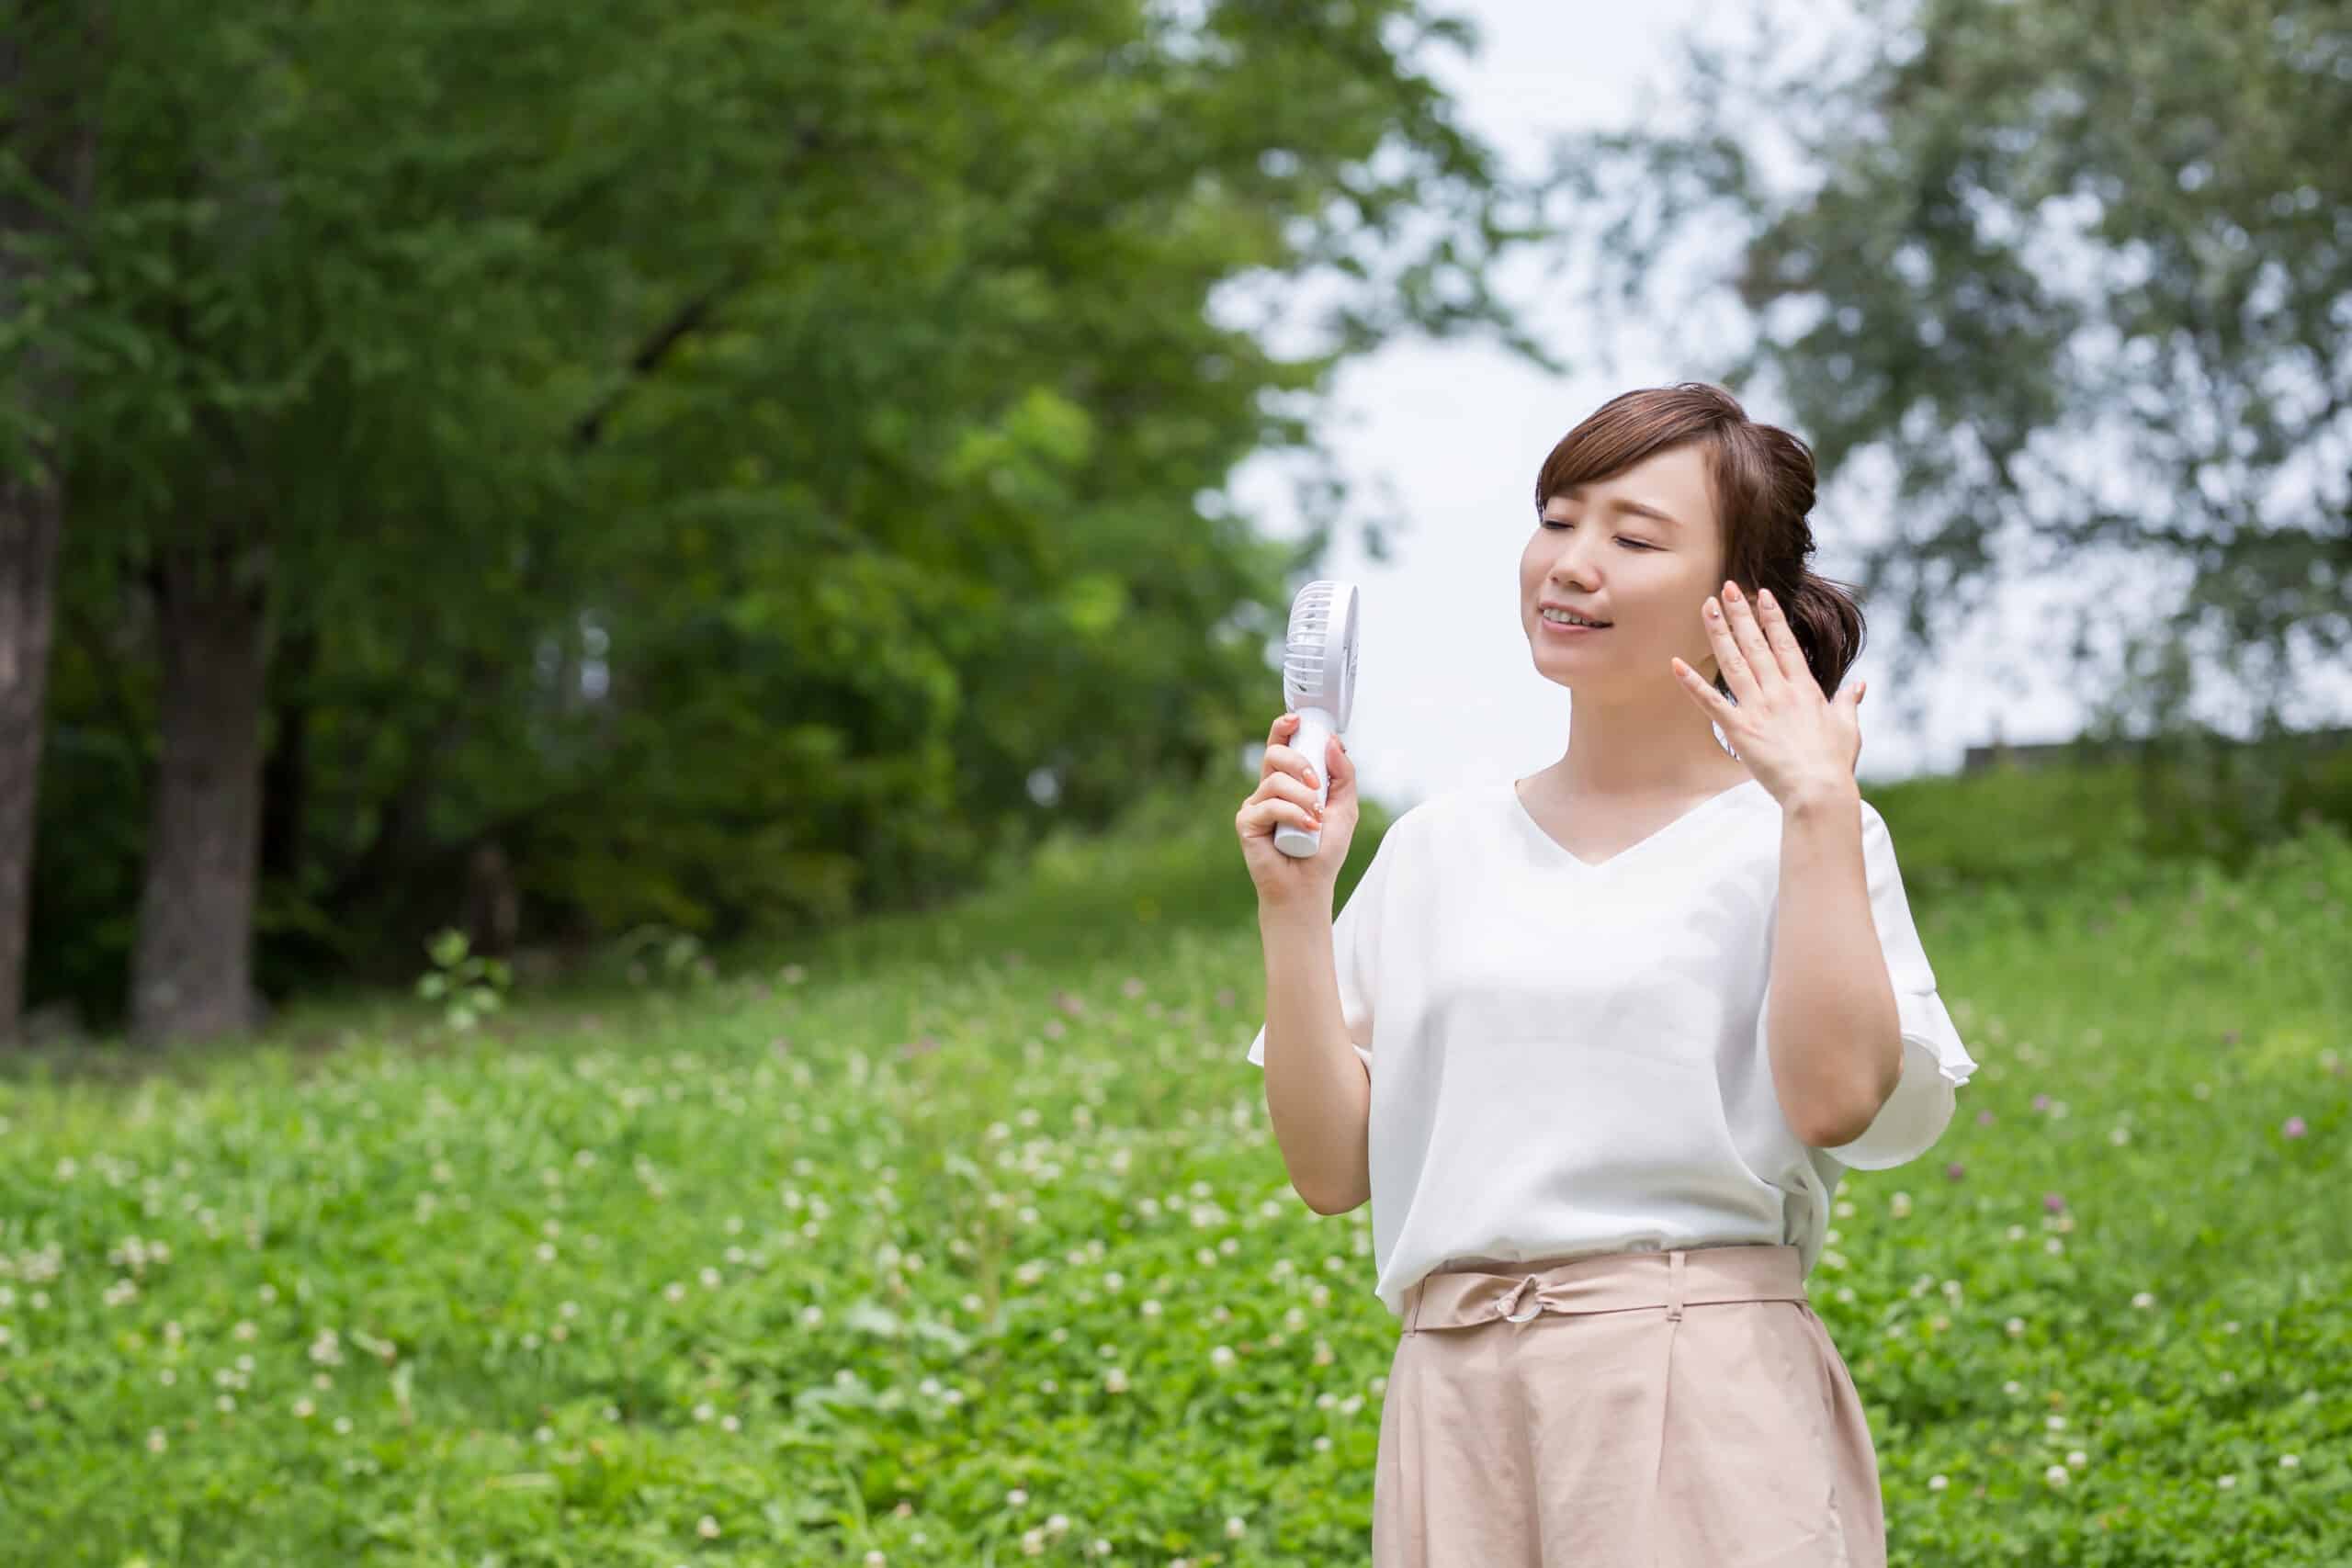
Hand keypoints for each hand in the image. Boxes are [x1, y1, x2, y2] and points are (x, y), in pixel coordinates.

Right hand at [1236, 711, 1358, 909]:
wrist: (1308, 885)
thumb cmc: (1324, 850)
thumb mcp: (1345, 807)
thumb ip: (1343, 773)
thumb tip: (1333, 741)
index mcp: (1288, 781)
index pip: (1281, 745)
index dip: (1284, 727)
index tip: (1297, 718)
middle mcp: (1268, 789)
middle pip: (1275, 754)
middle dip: (1299, 762)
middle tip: (1317, 785)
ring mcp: (1255, 804)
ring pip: (1275, 780)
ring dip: (1303, 798)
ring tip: (1315, 820)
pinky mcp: (1247, 822)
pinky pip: (1269, 805)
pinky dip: (1293, 815)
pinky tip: (1307, 829)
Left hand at [1671, 580, 1863, 807]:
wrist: (1818, 791)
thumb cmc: (1834, 763)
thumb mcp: (1847, 727)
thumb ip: (1848, 702)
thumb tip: (1859, 686)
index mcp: (1805, 689)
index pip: (1785, 644)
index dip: (1771, 617)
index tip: (1761, 594)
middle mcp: (1780, 692)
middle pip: (1755, 644)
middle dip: (1740, 613)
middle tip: (1726, 587)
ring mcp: (1758, 709)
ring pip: (1733, 663)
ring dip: (1719, 633)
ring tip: (1707, 607)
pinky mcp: (1740, 730)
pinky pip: (1711, 702)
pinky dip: (1692, 683)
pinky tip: (1676, 664)